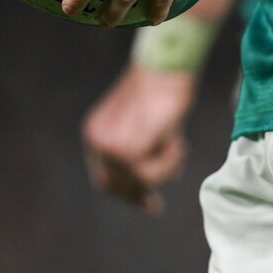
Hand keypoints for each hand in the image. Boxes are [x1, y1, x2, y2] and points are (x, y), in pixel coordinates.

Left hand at [81, 64, 195, 213]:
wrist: (168, 66)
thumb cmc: (164, 88)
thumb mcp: (147, 124)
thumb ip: (141, 149)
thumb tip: (146, 184)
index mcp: (96, 132)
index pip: (104, 175)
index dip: (125, 192)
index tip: (146, 204)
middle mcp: (97, 140)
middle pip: (115, 185)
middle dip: (137, 195)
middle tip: (156, 207)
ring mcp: (111, 147)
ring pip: (140, 180)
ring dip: (166, 169)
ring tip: (177, 143)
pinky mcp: (129, 149)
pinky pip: (154, 173)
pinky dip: (171, 161)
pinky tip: (176, 139)